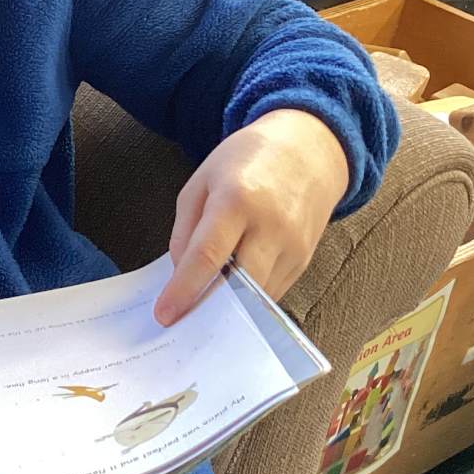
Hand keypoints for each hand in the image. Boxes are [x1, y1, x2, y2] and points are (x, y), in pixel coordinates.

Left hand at [155, 109, 348, 323]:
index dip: (184, 289)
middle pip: (238, 283)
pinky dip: (248, 300)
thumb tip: (180, 273)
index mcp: (237, 199)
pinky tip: (228, 299)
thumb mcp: (202, 182)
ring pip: (257, 295)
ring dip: (228, 310)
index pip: (208, 255)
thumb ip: (185, 229)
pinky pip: (271, 291)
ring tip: (200, 315)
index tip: (165, 314)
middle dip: (207, 308)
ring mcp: (293, 245)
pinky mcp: (305, 259)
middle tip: (180, 324)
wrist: (309, 149)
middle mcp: (271, 225)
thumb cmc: (246, 161)